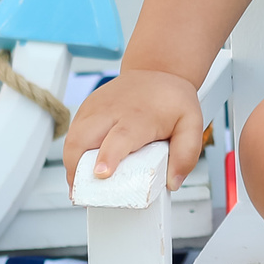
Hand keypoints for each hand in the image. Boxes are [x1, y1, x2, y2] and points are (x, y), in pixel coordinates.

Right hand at [65, 68, 208, 186]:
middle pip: (84, 138)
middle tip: (81, 192)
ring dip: (71, 163)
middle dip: (77, 167)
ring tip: (78, 185)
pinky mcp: (87, 108)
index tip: (101, 173)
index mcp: (138, 116)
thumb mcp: (191, 124)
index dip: (108, 156)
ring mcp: (96, 108)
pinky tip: (81, 168)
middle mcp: (112, 111)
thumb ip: (186, 154)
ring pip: (73, 137)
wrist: (157, 70)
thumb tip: (172, 182)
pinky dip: (73, 153)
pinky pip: (73, 133)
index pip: (120, 137)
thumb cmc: (171, 100)